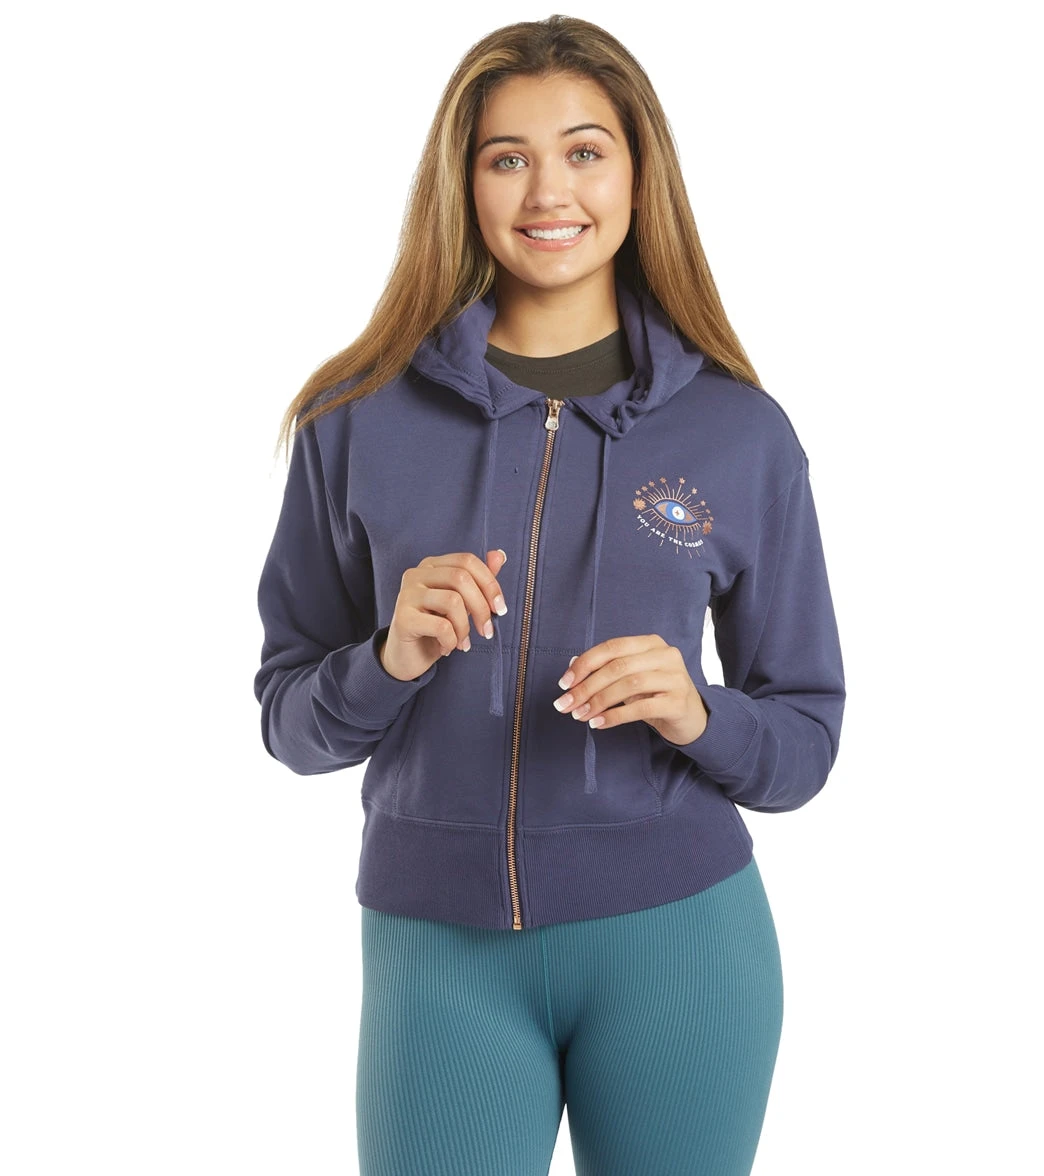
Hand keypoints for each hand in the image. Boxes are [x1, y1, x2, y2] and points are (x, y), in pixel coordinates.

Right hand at [378, 549, 508, 682]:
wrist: (407, 658)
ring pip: (452, 601)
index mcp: (431, 565)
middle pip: (461, 578)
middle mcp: (416, 574)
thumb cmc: (436, 629)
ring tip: (463, 642)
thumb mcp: (462, 604)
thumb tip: (499, 556)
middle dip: (481, 608)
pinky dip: (451, 640)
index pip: (467, 561)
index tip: (500, 608)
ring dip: (465, 627)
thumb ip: (479, 580)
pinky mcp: (403, 618)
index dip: (490, 583)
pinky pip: (441, 626)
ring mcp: (406, 595)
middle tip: (487, 631)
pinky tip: (447, 648)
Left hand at [551, 634, 708, 745]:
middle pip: (617, 667)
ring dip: (598, 702)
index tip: (564, 683)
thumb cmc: (655, 695)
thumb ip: (605, 669)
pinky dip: (615, 716)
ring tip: (580, 715)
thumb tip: (571, 664)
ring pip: (628, 685)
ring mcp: (675, 678)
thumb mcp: (630, 678)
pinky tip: (598, 723)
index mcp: (651, 643)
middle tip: (566, 704)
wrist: (691, 718)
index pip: (612, 647)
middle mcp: (666, 655)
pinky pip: (640, 707)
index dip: (585, 664)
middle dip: (586, 687)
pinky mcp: (678, 702)